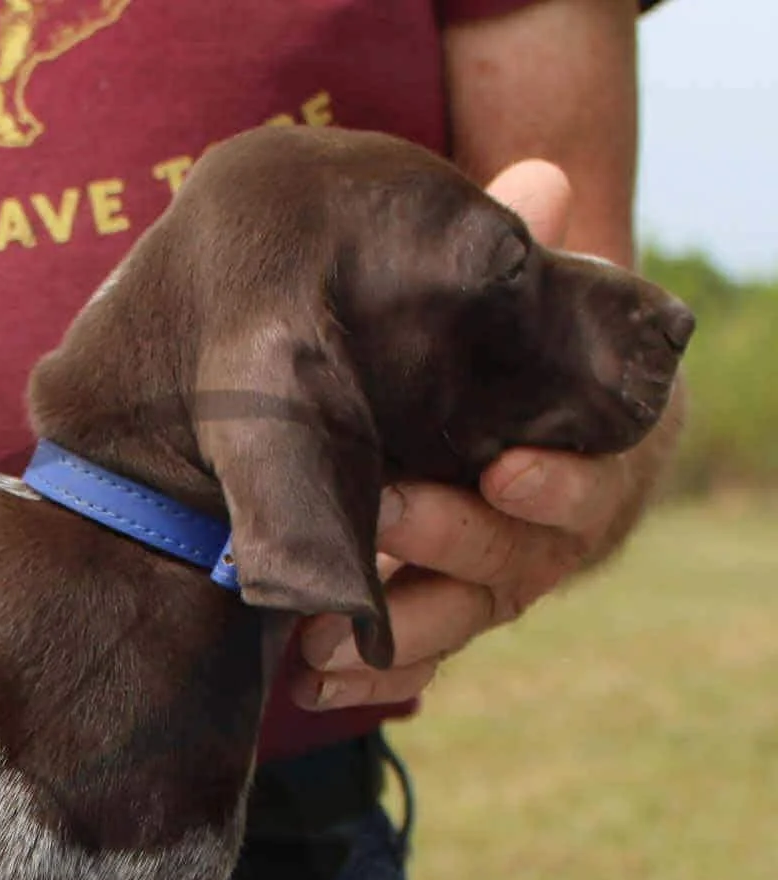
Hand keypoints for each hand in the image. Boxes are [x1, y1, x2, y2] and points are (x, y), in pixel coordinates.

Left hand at [290, 159, 682, 713]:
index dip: (554, 484)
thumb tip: (540, 180)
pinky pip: (411, 666)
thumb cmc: (510, 363)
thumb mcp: (519, 313)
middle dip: (445, 540)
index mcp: (586, 462)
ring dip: (393, 631)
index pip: (588, 483)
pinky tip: (310, 681)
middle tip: (381, 514)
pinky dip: (368, 676)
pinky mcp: (437, 624)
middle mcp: (546, 538)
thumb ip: (528, 257)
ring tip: (322, 636)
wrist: (495, 429)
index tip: (509, 471)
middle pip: (511, 559)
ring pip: (456, 621)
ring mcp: (491, 589)